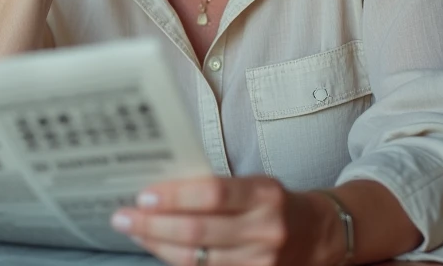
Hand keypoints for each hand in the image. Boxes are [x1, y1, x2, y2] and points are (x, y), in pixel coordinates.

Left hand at [110, 177, 344, 265]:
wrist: (319, 235)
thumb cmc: (274, 203)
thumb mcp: (254, 184)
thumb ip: (216, 188)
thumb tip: (162, 188)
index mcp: (263, 195)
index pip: (213, 193)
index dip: (175, 197)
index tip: (144, 195)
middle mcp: (264, 229)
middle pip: (199, 232)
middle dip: (154, 225)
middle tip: (123, 217)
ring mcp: (261, 261)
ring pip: (198, 259)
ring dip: (159, 246)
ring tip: (134, 232)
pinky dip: (177, 261)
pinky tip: (158, 249)